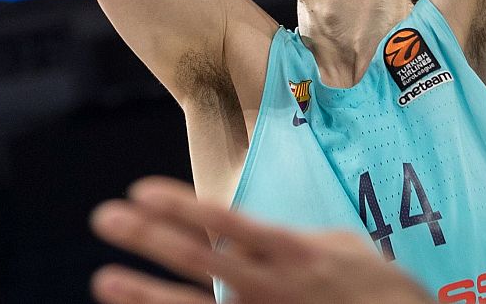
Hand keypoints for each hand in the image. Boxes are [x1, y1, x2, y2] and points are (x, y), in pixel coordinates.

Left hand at [91, 177, 431, 303]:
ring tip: (105, 280)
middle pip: (196, 260)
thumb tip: (262, 235)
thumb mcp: (344, 249)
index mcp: (291, 253)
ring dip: (145, 296)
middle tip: (105, 218)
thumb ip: (297, 241)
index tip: (139, 191)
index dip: (179, 205)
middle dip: (146, 238)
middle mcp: (270, 287)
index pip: (223, 222)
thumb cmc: (381, 291)